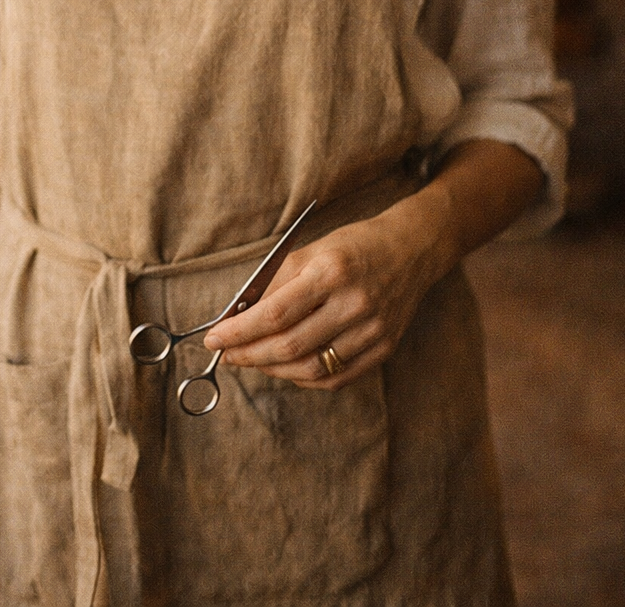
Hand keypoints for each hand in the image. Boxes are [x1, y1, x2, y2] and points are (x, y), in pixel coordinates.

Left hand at [203, 196, 442, 389]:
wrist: (411, 250)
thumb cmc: (353, 246)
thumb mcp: (310, 250)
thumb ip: (274, 283)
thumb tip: (237, 315)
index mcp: (330, 272)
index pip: (274, 314)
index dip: (238, 332)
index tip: (214, 339)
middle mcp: (353, 304)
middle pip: (288, 347)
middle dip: (249, 355)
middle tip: (227, 354)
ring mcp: (371, 331)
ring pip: (310, 369)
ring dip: (272, 370)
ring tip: (253, 359)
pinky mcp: (382, 349)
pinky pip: (334, 377)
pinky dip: (303, 377)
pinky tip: (286, 367)